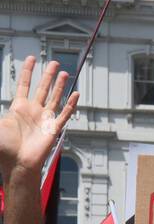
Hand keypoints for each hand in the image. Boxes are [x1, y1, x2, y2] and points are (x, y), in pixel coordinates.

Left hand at [0, 57, 78, 178]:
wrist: (18, 163)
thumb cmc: (4, 148)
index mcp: (18, 108)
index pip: (25, 85)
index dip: (29, 71)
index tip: (32, 59)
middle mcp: (33, 111)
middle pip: (42, 88)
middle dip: (48, 75)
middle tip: (54, 63)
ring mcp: (44, 119)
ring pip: (54, 98)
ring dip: (59, 86)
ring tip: (64, 73)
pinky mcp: (54, 129)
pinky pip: (64, 114)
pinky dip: (71, 104)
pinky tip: (75, 95)